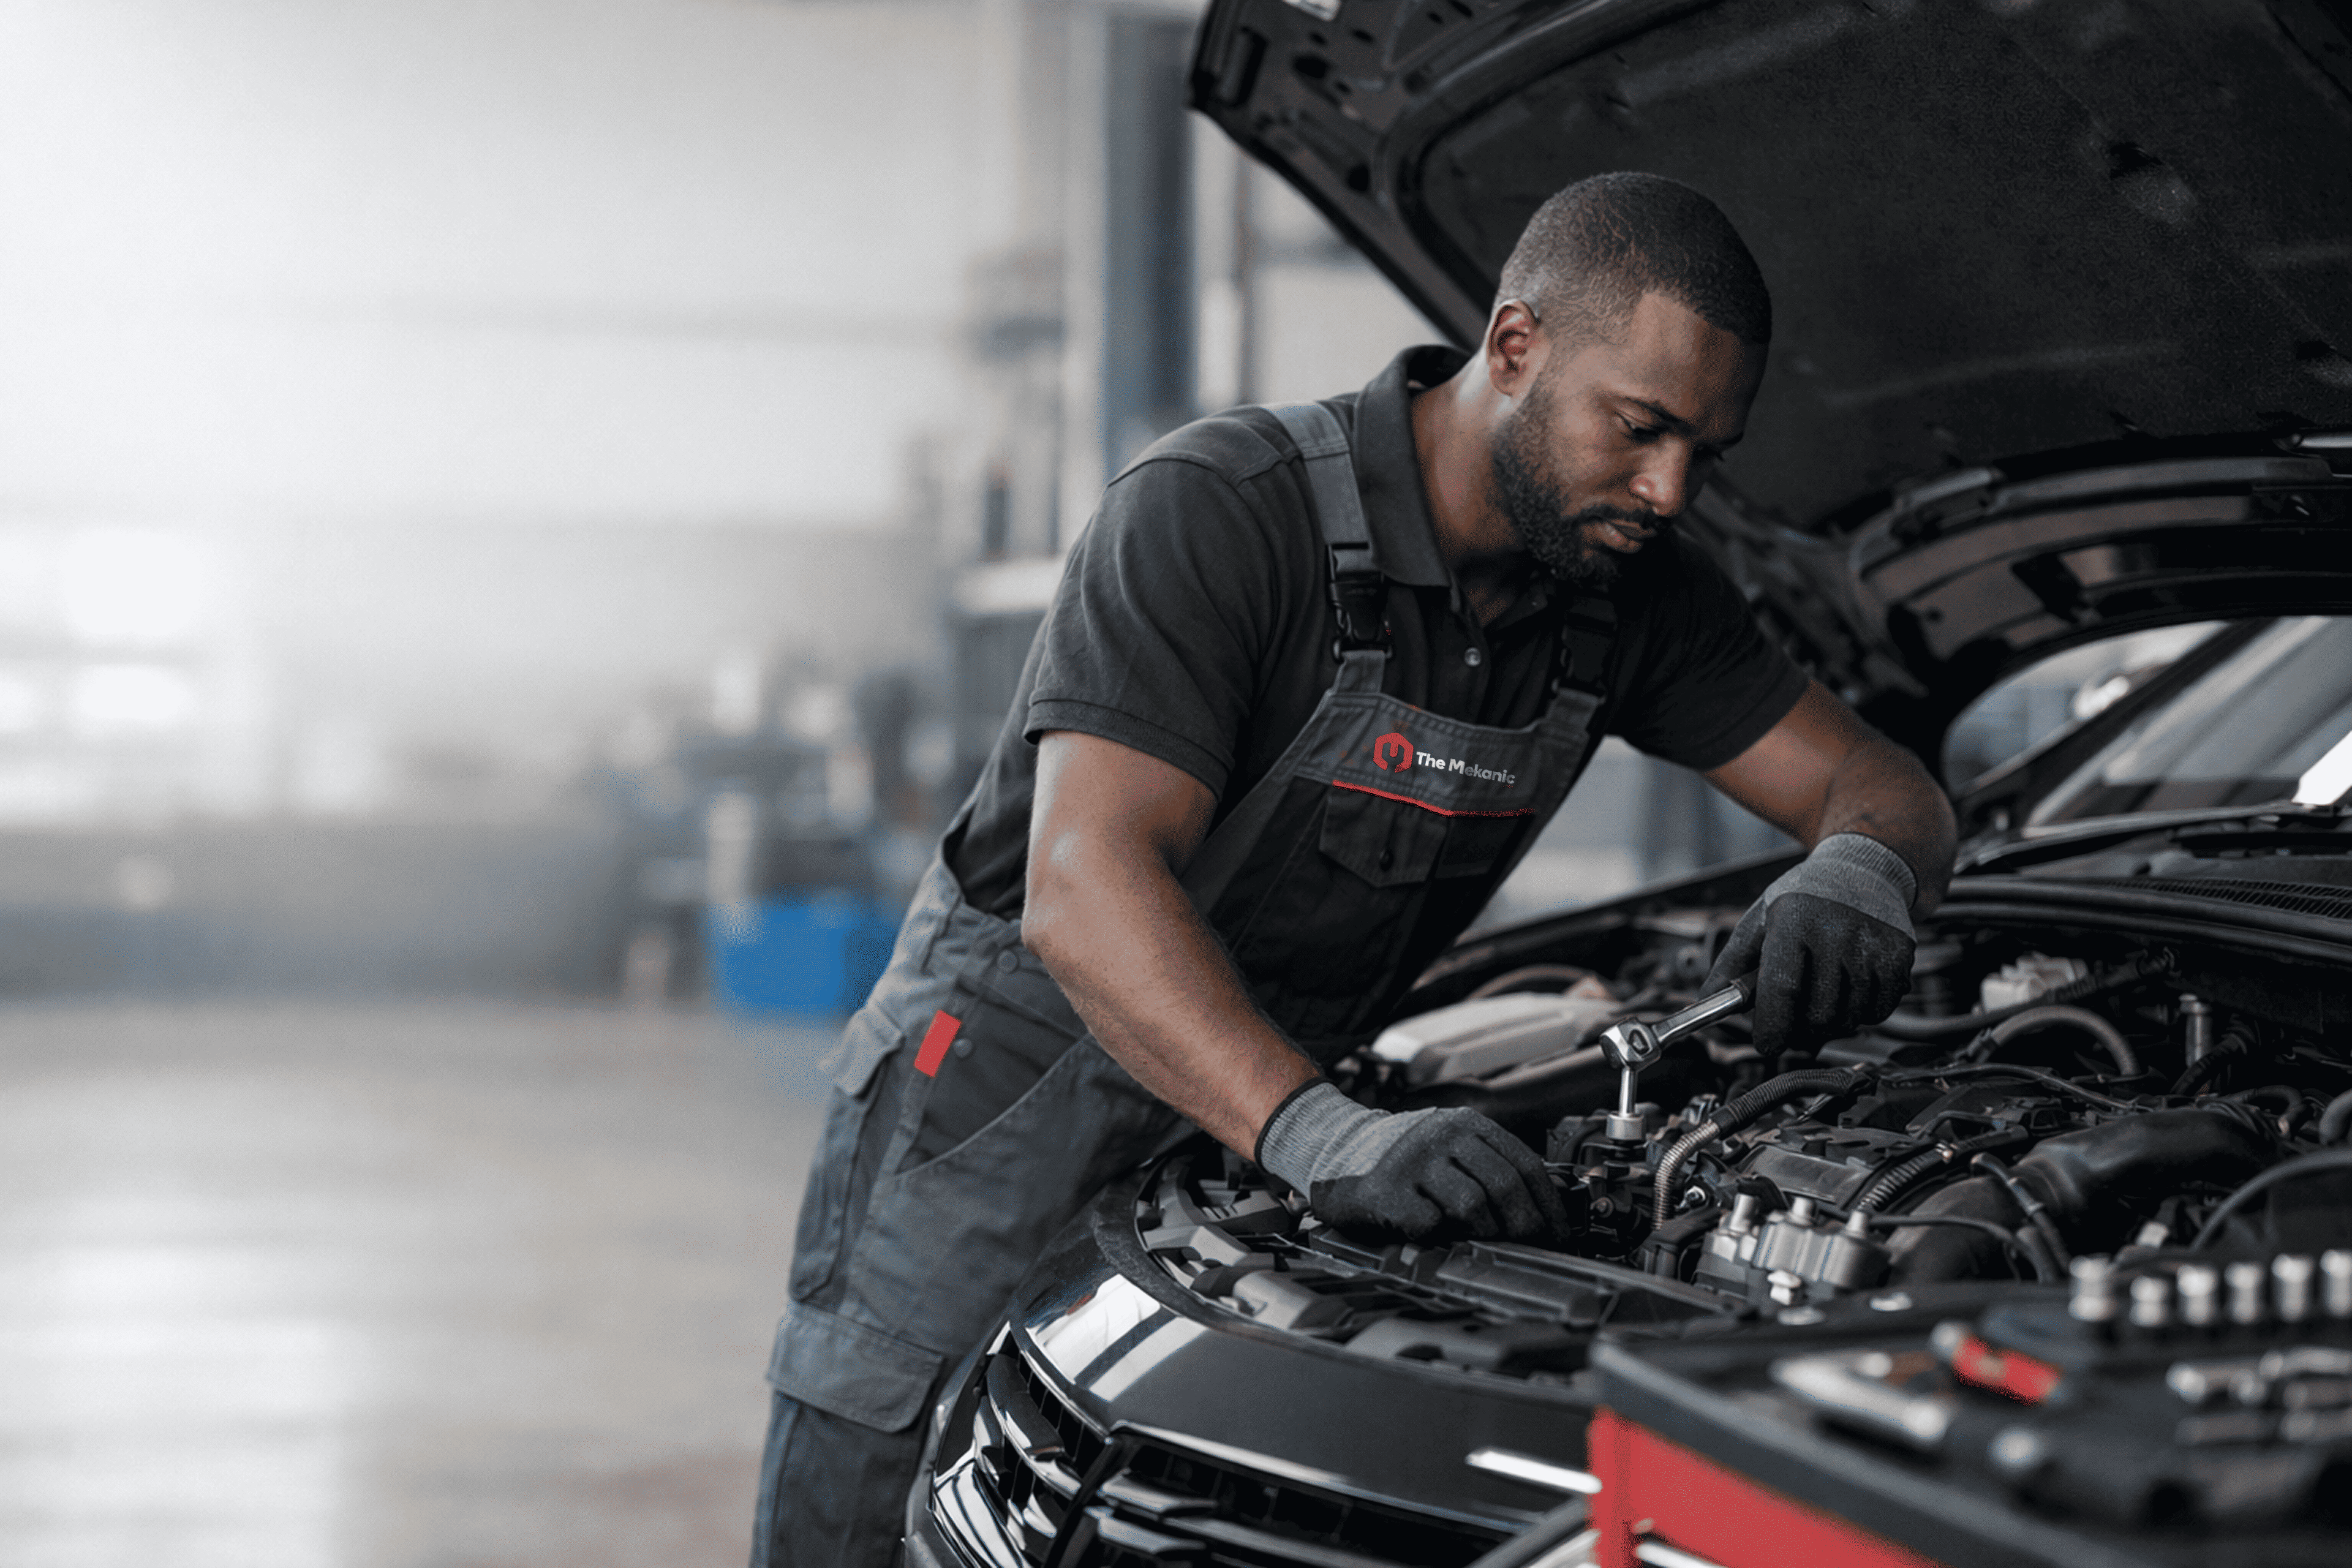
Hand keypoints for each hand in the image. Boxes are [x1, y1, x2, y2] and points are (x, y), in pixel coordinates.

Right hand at [1255, 1081, 1566, 1241]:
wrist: (1330, 1144)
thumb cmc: (1397, 1156)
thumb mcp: (1446, 1145)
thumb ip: (1485, 1165)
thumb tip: (1540, 1211)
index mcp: (1465, 1123)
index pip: (1525, 1164)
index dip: (1548, 1205)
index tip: (1558, 1232)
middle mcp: (1442, 1135)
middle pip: (1505, 1186)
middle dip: (1525, 1225)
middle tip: (1528, 1246)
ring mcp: (1413, 1160)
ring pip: (1473, 1204)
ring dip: (1483, 1232)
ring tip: (1478, 1240)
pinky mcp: (1386, 1189)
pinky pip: (1428, 1222)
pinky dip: (1437, 1234)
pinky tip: (1430, 1233)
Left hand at [1705, 832, 1915, 1057]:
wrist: (1865, 868)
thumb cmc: (1806, 896)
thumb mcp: (1761, 917)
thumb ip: (1733, 961)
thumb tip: (1709, 999)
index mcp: (1795, 920)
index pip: (1783, 988)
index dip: (1772, 1026)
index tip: (1766, 1044)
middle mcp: (1837, 932)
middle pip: (1817, 1013)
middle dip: (1799, 1030)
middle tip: (1791, 1024)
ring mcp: (1873, 946)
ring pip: (1849, 1018)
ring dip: (1831, 1024)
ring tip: (1820, 1000)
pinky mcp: (1900, 956)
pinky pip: (1878, 1011)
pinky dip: (1861, 1014)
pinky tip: (1849, 991)